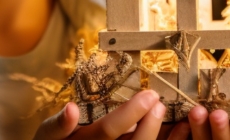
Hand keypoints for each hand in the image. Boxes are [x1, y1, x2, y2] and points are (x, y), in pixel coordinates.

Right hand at [33, 90, 191, 139]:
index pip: (109, 130)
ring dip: (165, 139)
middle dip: (151, 124)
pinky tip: (181, 132)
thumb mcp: (47, 135)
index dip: (131, 113)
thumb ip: (59, 124)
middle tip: (159, 102)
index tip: (149, 94)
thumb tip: (71, 108)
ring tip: (178, 119)